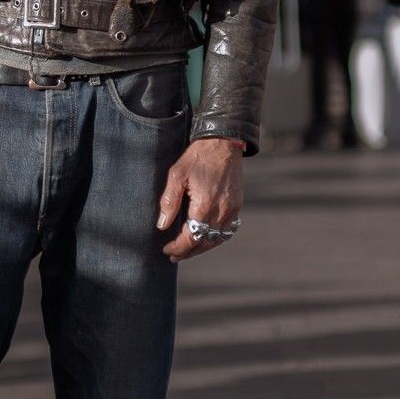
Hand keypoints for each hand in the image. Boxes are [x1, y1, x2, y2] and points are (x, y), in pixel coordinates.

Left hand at [157, 137, 244, 261]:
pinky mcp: (237, 205)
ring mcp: (232, 209)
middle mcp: (221, 211)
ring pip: (217, 239)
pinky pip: (228, 230)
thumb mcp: (176, 175)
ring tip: (188, 250)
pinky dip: (216, 238)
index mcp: (204, 205)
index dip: (178, 247)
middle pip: (204, 242)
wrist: (223, 142)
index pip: (191, 238)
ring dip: (202, 247)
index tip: (166, 250)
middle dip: (188, 251)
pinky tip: (206, 237)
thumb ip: (169, 202)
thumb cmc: (197, 157)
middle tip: (174, 255)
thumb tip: (162, 225)